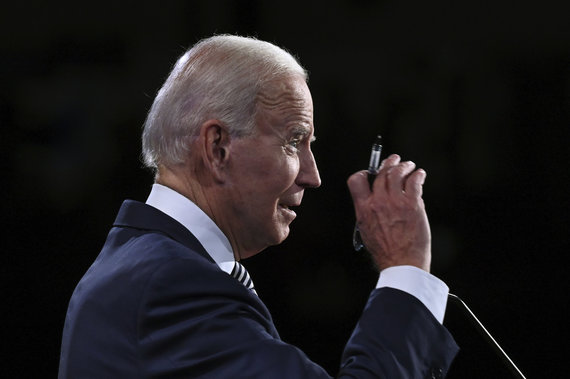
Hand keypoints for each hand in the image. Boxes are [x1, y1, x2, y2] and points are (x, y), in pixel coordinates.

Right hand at [347, 154, 430, 271]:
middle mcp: (378, 203)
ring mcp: (396, 202)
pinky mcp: (413, 205)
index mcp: (363, 209)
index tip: (371, 172)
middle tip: (395, 160)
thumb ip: (368, 211)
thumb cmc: (385, 251)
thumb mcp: (366, 230)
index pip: (356, 180)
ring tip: (409, 165)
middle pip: (381, 173)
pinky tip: (420, 175)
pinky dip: (417, 175)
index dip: (365, 173)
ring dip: (404, 166)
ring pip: (397, 173)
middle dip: (388, 163)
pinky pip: (414, 181)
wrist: (402, 263)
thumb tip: (375, 197)